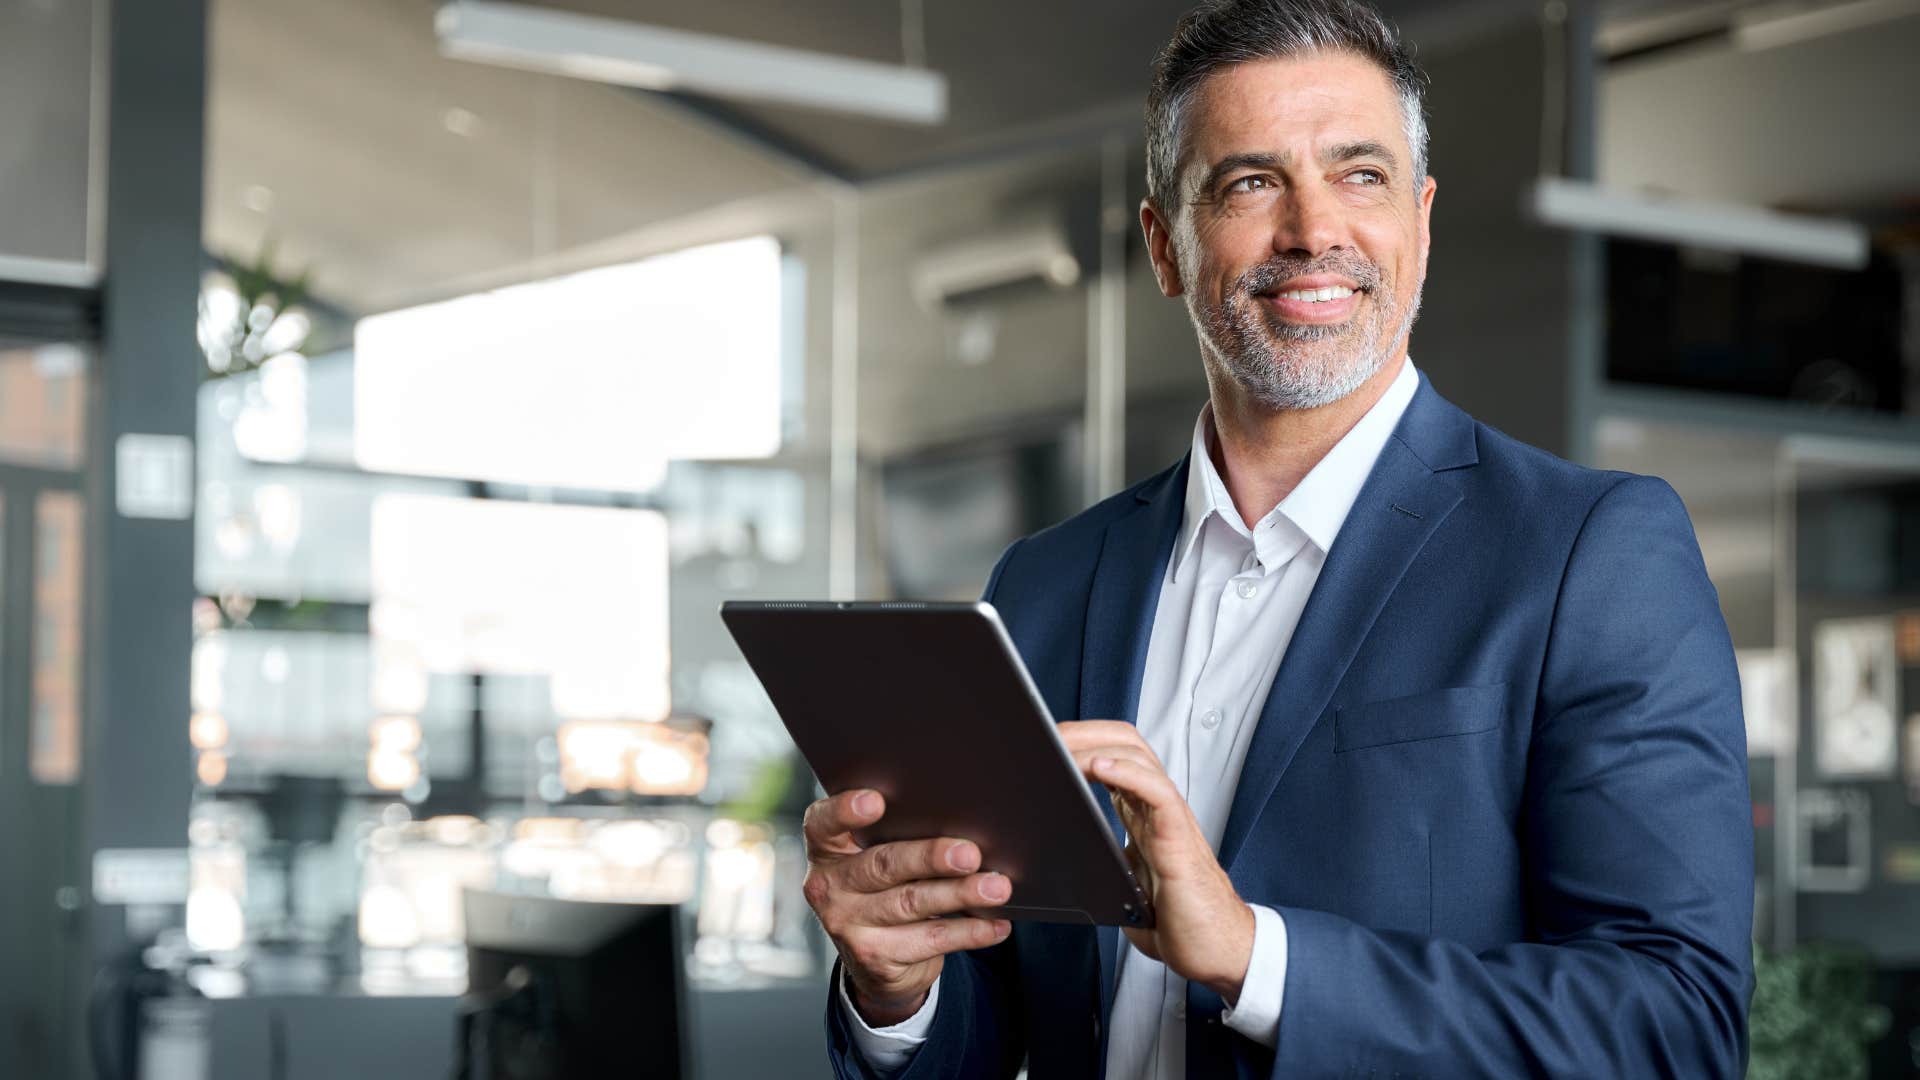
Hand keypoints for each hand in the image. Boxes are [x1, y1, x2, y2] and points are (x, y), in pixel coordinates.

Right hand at [801, 789, 1013, 1026]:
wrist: (874, 960)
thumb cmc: (884, 888)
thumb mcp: (874, 860)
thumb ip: (897, 837)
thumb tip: (963, 824)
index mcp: (826, 850)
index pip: (823, 823)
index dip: (845, 811)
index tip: (876, 800)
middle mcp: (829, 887)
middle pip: (883, 865)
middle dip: (930, 857)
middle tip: (969, 853)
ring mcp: (848, 925)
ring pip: (912, 903)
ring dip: (960, 894)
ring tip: (996, 887)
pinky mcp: (875, 958)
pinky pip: (931, 940)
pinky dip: (969, 931)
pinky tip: (996, 924)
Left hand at [1059, 720, 1254, 1002]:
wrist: (1216, 951)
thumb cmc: (1174, 921)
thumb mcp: (1119, 884)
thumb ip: (1095, 863)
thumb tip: (1047, 862)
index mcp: (1141, 813)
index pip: (1113, 754)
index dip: (1081, 740)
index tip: (1045, 741)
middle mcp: (1156, 808)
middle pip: (1124, 743)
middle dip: (1083, 731)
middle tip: (1046, 735)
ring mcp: (1170, 819)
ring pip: (1138, 756)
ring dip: (1096, 745)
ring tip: (1063, 747)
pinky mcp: (1179, 839)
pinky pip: (1158, 791)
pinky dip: (1128, 773)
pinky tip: (1100, 767)